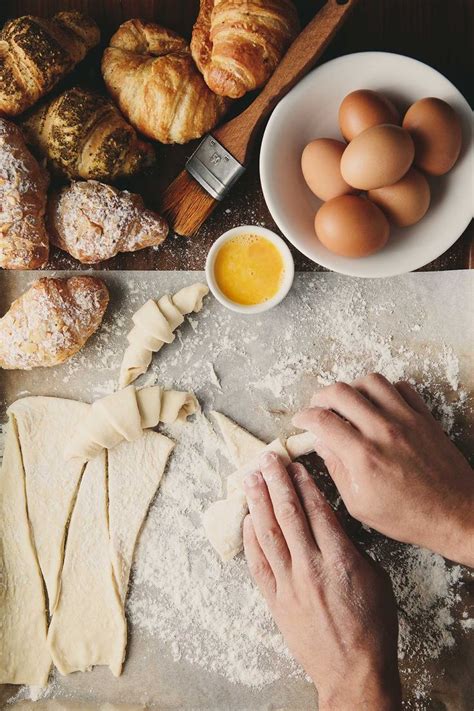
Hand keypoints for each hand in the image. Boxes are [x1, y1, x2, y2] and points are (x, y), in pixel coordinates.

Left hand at [243, 453, 400, 710]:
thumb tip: (331, 525)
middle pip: (288, 514)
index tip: (294, 464)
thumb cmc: (372, 627)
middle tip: (266, 458)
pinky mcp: (275, 601)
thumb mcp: (376, 578)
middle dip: (275, 482)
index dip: (303, 483)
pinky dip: (251, 539)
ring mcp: (289, 584)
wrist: (353, 672)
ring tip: (249, 477)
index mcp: (339, 559)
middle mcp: (310, 567)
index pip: (316, 510)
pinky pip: (258, 564)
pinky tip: (247, 518)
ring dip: (257, 502)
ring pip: (267, 533)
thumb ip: (351, 548)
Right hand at [293, 373, 473, 566]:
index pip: (322, 421)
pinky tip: (378, 404)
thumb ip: (337, 470)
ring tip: (347, 401)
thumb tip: (322, 444)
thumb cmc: (409, 516)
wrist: (454, 514)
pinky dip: (384, 390)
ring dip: (352, 387)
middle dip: (321, 396)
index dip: (304, 417)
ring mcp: (406, 420)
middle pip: (340, 392)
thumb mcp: (360, 504)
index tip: (301, 421)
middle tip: (318, 407)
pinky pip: (401, 387)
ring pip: (370, 381)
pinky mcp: (424, 417)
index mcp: (363, 456)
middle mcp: (383, 431)